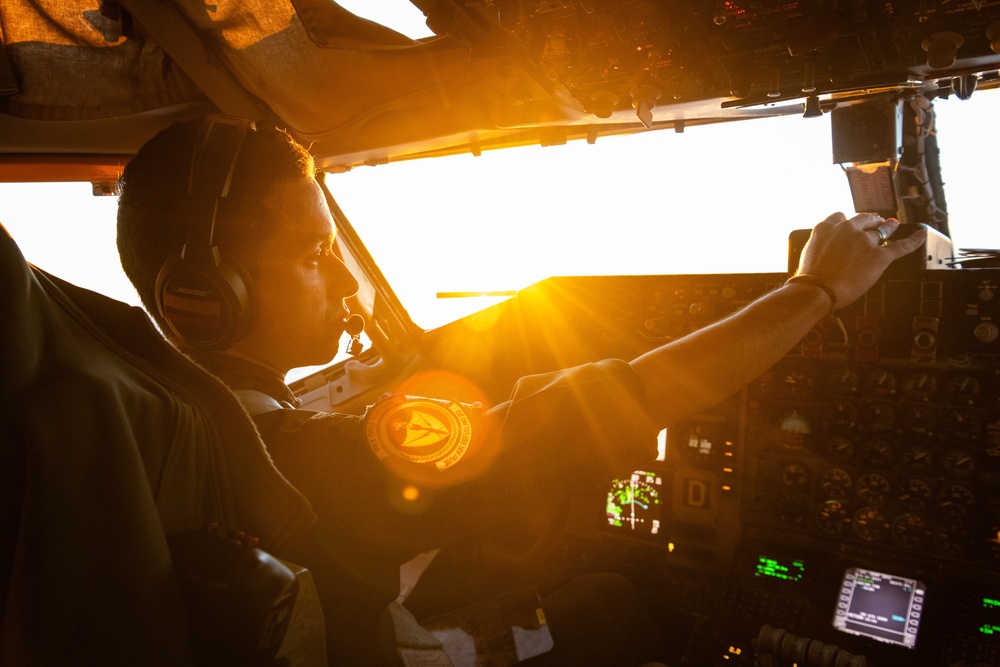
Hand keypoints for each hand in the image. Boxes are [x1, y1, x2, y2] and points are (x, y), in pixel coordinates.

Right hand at [795, 212, 927, 307]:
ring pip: (880, 231)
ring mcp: (864, 241)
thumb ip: (821, 246)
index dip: (847, 221)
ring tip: (892, 224)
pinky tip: (921, 235)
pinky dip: (913, 240)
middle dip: (870, 220)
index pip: (840, 216)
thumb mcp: (808, 254)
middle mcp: (847, 229)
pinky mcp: (879, 256)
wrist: (817, 290)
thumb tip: (827, 251)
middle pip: (863, 219)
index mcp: (826, 228)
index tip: (850, 224)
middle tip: (876, 221)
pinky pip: (900, 246)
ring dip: (887, 227)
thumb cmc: (810, 278)